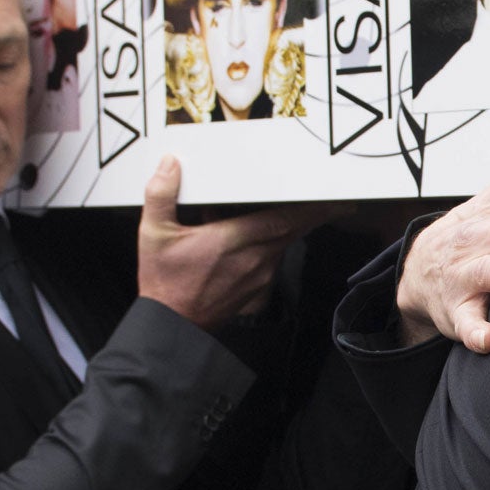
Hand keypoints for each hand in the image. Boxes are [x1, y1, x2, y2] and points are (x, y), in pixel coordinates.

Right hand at [136, 157, 328, 329]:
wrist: (171, 324)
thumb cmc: (166, 282)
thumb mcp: (154, 233)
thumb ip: (162, 194)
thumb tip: (169, 165)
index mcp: (234, 240)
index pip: (285, 219)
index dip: (312, 208)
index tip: (335, 199)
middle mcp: (254, 258)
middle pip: (294, 229)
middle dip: (312, 212)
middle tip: (329, 197)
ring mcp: (260, 275)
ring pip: (284, 243)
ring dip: (286, 227)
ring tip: (277, 211)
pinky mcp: (259, 287)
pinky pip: (273, 258)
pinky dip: (270, 244)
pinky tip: (252, 238)